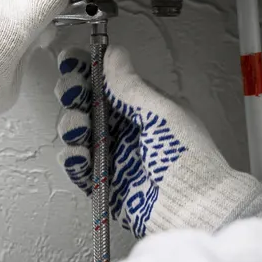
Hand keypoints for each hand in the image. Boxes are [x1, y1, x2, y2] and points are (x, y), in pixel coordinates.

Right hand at [54, 45, 261, 236]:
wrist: (191, 207)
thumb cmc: (187, 159)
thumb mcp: (161, 114)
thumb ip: (131, 86)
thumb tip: (114, 54)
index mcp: (143, 106)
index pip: (107, 80)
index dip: (85, 69)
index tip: (70, 62)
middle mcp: (125, 127)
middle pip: (86, 102)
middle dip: (72, 94)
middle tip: (70, 94)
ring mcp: (113, 153)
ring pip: (78, 131)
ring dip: (71, 124)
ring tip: (78, 129)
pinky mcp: (103, 181)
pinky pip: (78, 165)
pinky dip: (72, 157)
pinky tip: (78, 154)